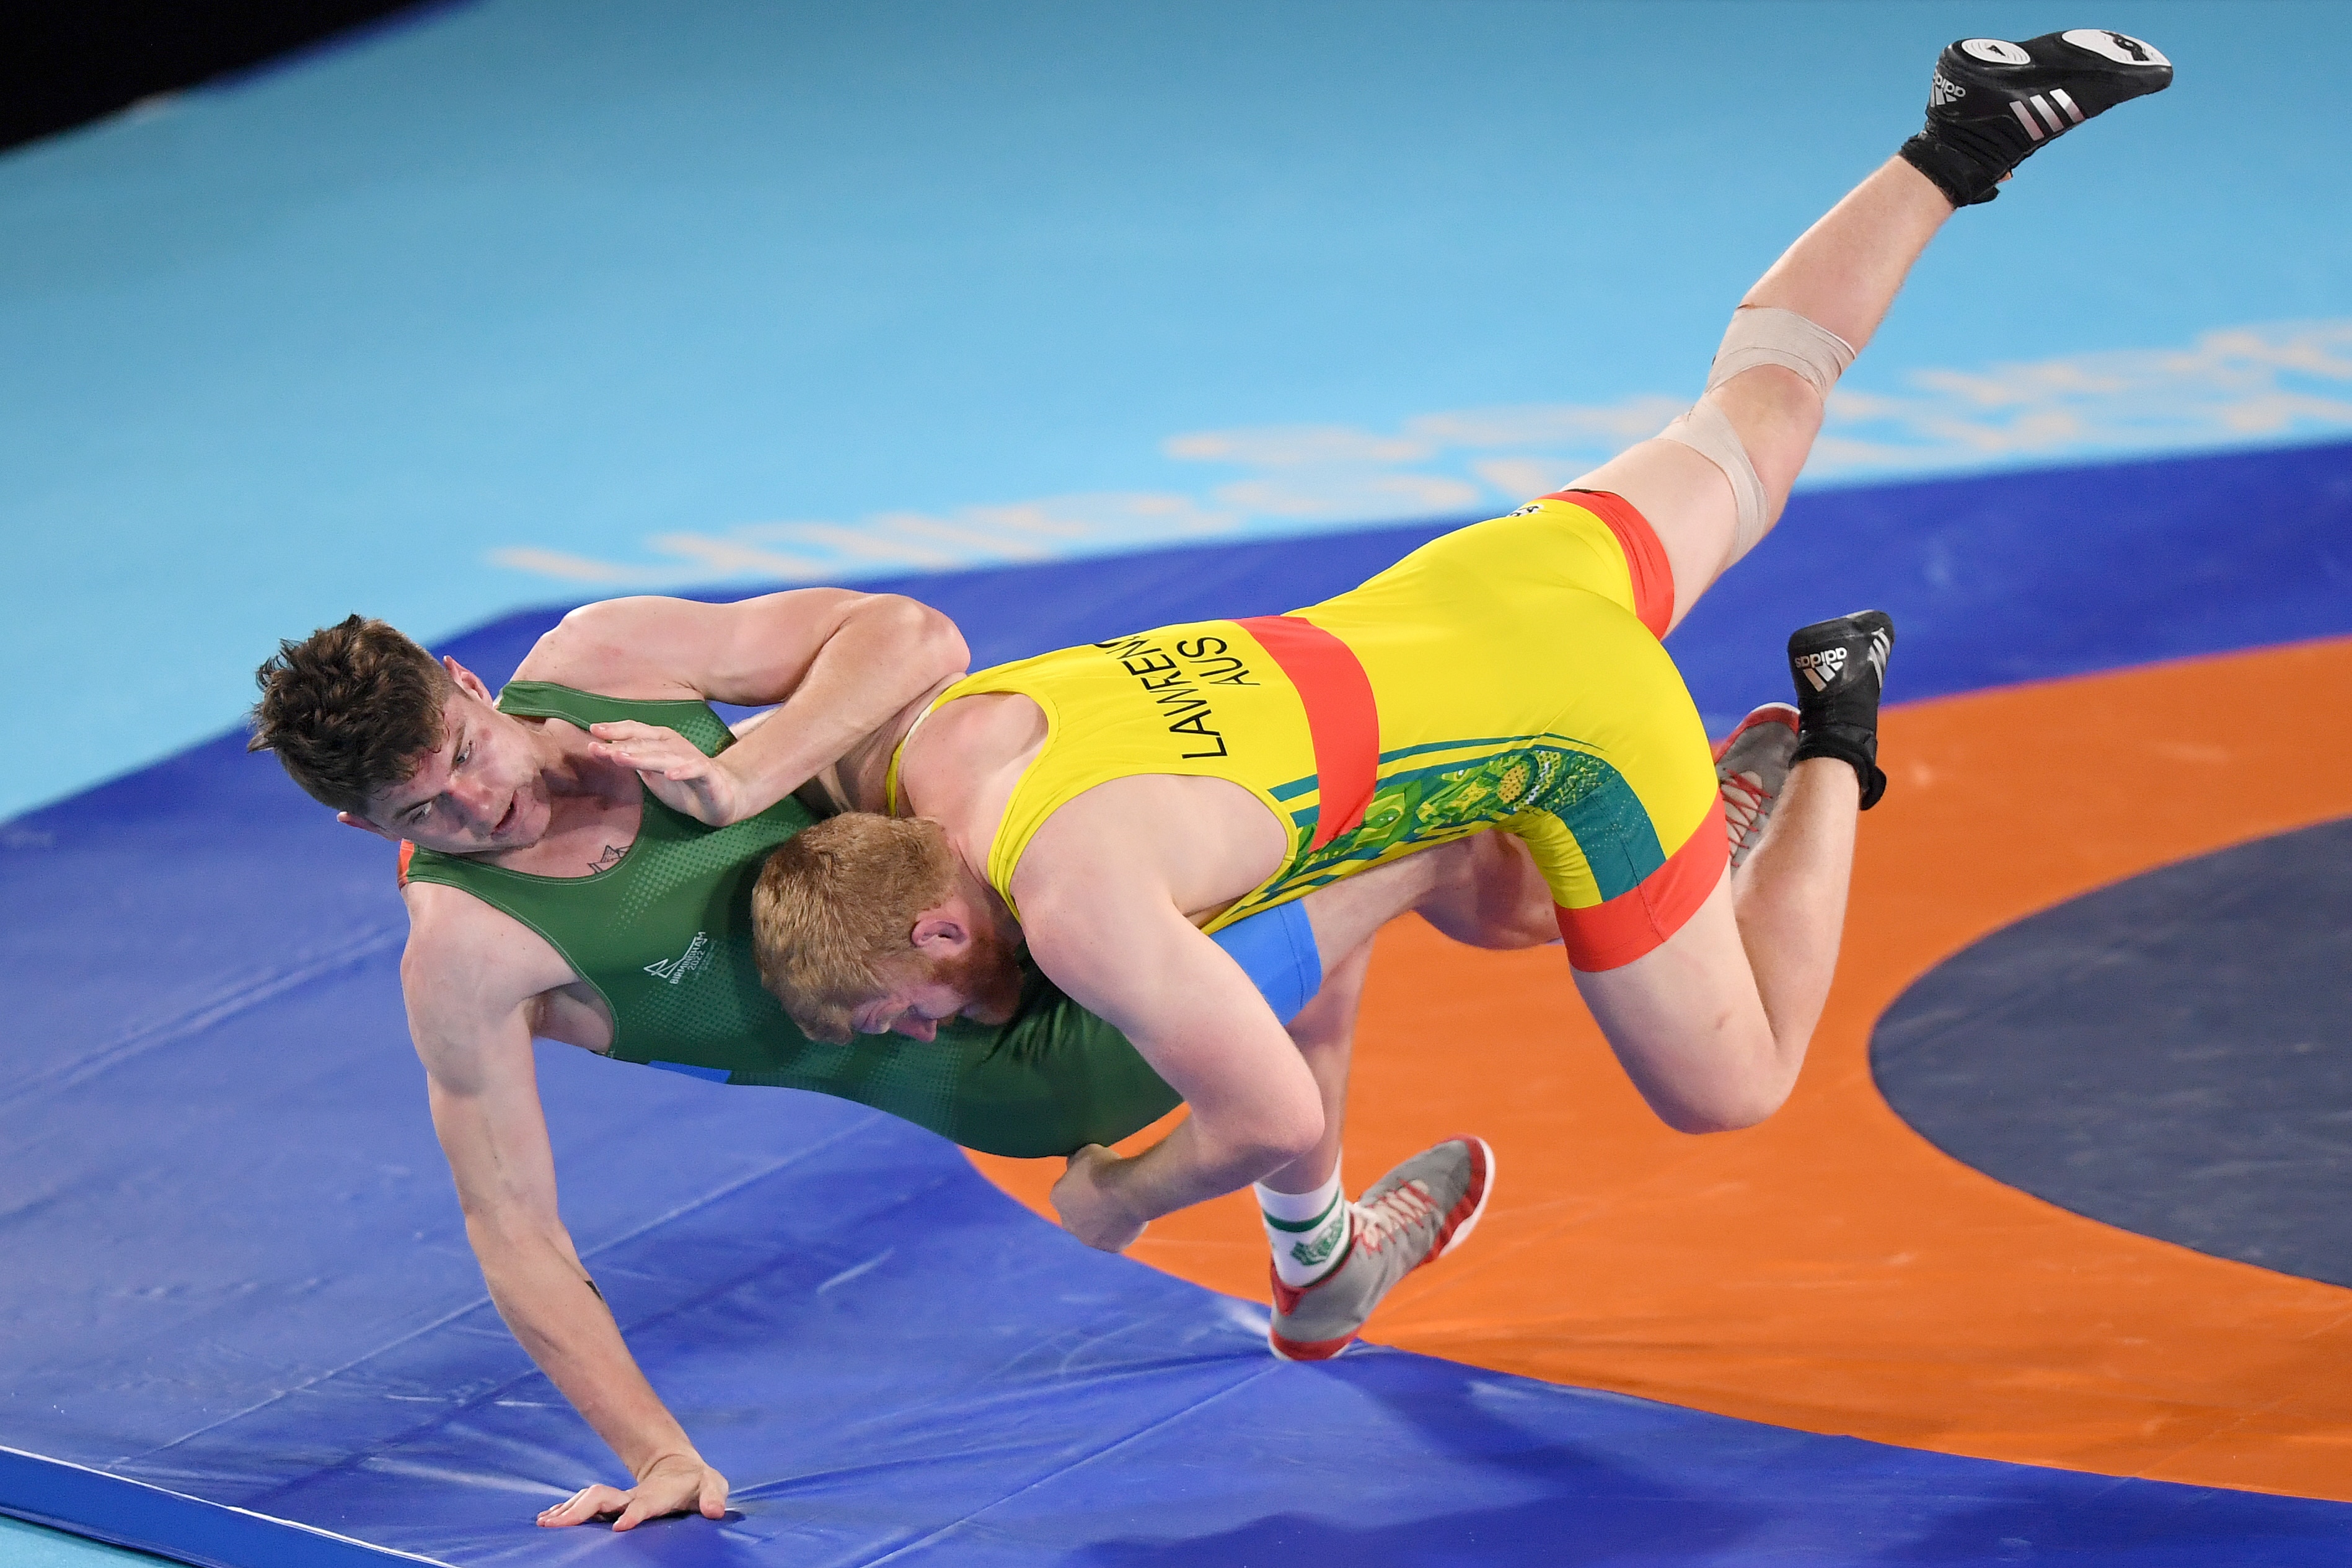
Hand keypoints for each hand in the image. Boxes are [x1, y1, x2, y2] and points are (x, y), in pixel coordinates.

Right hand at [536, 1451, 728, 1530]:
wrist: (679, 1467)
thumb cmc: (698, 1482)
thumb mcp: (713, 1486)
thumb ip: (714, 1497)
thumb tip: (717, 1512)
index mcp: (659, 1495)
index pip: (644, 1505)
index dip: (634, 1515)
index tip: (620, 1527)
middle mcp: (634, 1496)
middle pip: (603, 1499)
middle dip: (581, 1511)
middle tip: (556, 1524)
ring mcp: (621, 1498)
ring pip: (591, 1499)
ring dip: (569, 1510)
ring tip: (545, 1523)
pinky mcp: (613, 1503)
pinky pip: (586, 1505)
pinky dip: (567, 1511)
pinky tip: (548, 1520)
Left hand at [587, 722, 746, 826]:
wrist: (721, 797)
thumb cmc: (682, 783)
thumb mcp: (650, 772)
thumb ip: (630, 760)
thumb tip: (601, 749)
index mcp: (661, 741)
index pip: (636, 732)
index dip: (615, 730)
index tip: (593, 730)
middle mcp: (675, 745)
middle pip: (645, 743)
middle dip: (621, 745)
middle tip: (599, 748)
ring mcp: (691, 759)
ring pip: (664, 756)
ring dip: (642, 756)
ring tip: (621, 758)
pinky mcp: (707, 774)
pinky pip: (694, 770)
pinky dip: (683, 771)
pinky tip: (670, 775)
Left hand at [1051, 1144, 1147, 1251]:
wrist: (1130, 1189)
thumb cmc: (1107, 1168)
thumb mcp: (1085, 1153)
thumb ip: (1075, 1163)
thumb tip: (1073, 1166)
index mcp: (1057, 1198)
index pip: (1065, 1191)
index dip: (1080, 1184)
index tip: (1094, 1178)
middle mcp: (1068, 1223)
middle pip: (1077, 1214)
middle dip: (1088, 1207)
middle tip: (1106, 1193)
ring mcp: (1089, 1239)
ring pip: (1095, 1230)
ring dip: (1103, 1221)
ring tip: (1121, 1204)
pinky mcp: (1111, 1247)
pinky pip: (1114, 1238)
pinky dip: (1120, 1230)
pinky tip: (1129, 1215)